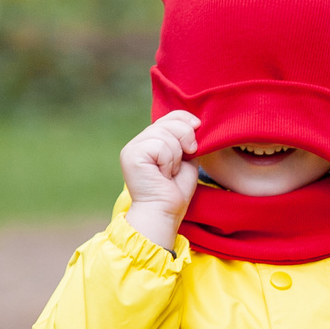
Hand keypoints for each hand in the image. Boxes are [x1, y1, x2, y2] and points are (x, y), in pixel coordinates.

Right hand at [121, 111, 200, 250]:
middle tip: (183, 161)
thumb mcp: (186, 159)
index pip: (169, 116)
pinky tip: (162, 175)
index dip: (186, 119)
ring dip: (175, 157)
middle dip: (185, 139)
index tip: (198, 128)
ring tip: (169, 173)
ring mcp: (132, 147)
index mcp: (151, 141)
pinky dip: (168, 162)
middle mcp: (139, 142)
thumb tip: (193, 122)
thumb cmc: (175, 190)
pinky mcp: (131, 154)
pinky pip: (159, 146)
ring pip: (164, 134)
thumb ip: (186, 140)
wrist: (165, 211)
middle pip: (168, 122)